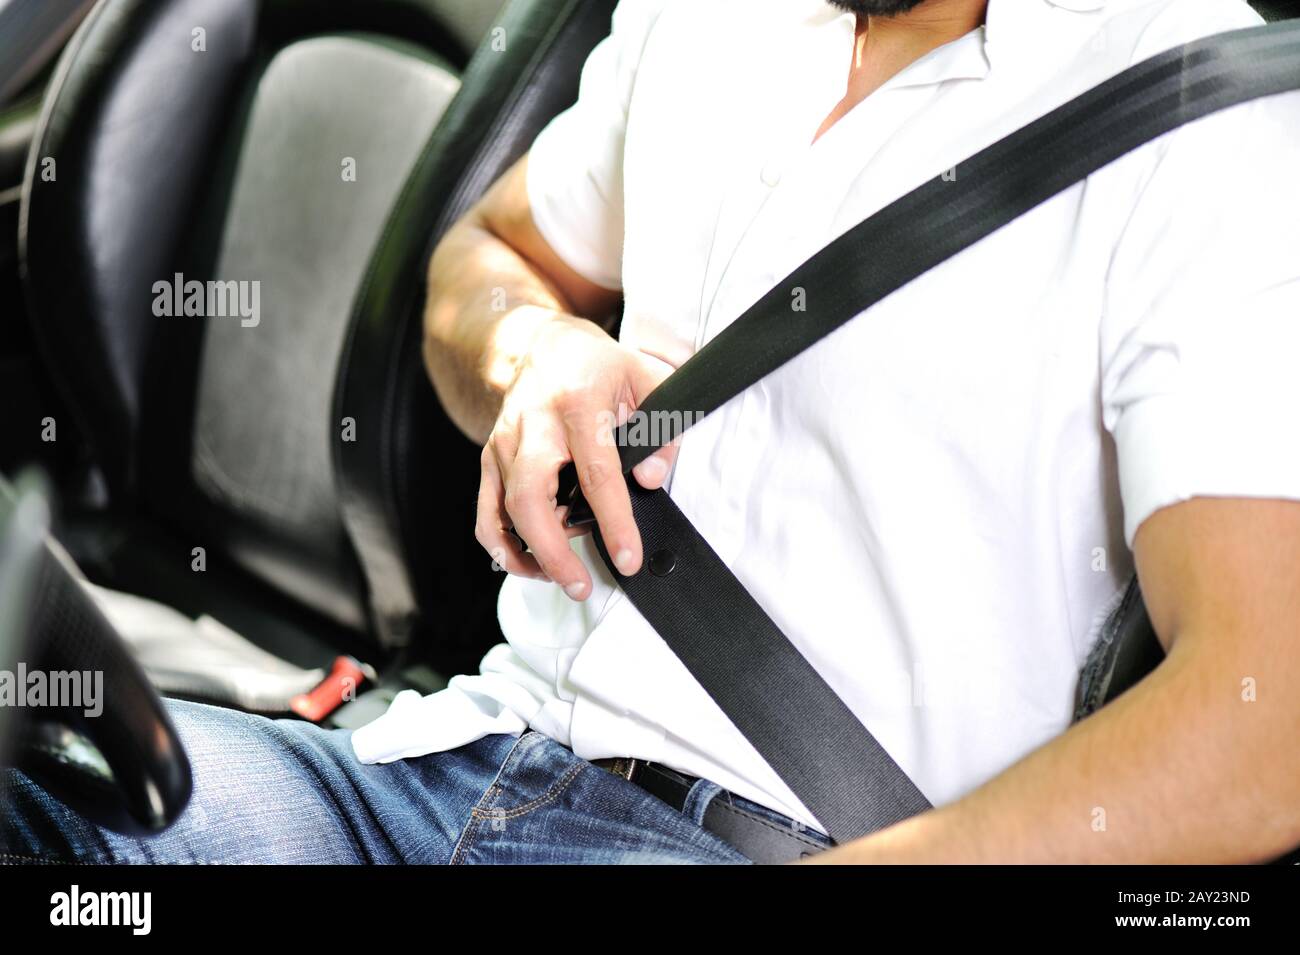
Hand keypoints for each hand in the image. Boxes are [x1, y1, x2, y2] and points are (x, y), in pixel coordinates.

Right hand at [476, 311, 677, 599]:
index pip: (596, 474)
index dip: (613, 522)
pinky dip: (501, 544)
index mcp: (578, 403)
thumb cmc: (602, 367)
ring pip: (502, 511)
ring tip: (560, 579)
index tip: (628, 557)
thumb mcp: (647, 381)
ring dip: (526, 555)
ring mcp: (503, 442)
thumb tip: (652, 480)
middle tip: (580, 586)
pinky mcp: (489, 457)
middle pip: (531, 498)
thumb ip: (661, 432)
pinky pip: (486, 512)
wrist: (546, 343)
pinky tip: (529, 562)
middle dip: (553, 552)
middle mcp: (532, 424)